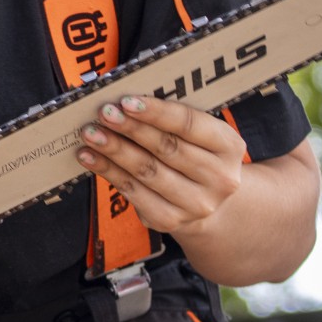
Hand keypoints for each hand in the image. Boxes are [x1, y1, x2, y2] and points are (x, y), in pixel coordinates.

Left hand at [76, 95, 247, 236]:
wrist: (207, 201)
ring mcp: (196, 204)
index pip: (189, 124)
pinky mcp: (170, 220)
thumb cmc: (197, 155)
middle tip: (104, 114)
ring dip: (114, 150)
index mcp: (229, 147)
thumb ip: (174, 119)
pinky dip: (108, 172)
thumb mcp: (200, 135)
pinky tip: (91, 157)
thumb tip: (127, 102)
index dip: (156, 112)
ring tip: (92, 133)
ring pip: (147, 171)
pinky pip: (133, 192)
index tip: (127, 101)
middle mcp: (219, 179)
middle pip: (166, 148)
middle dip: (130, 128)